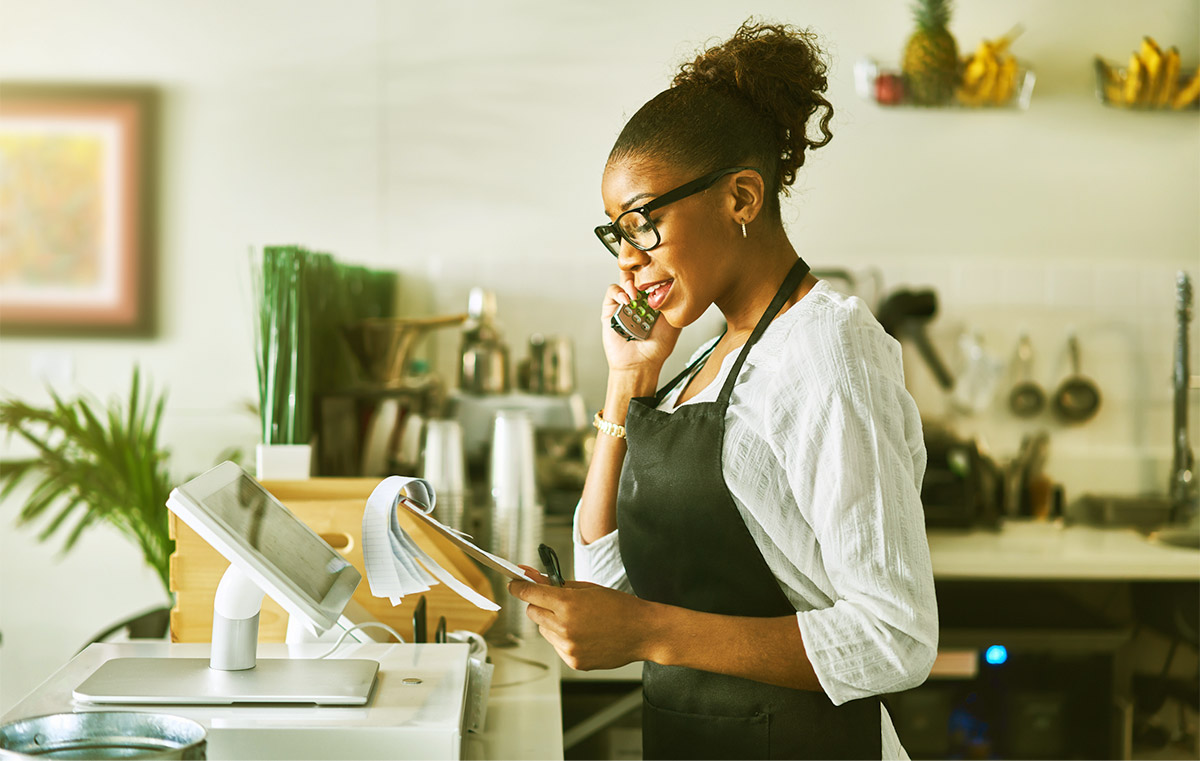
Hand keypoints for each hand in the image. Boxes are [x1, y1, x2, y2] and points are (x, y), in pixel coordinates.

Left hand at [508, 576, 655, 670]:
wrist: (642, 632)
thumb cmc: (618, 606)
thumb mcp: (587, 588)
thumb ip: (557, 584)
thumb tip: (532, 576)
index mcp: (568, 604)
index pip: (529, 594)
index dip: (518, 587)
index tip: (514, 584)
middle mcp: (564, 627)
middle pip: (532, 613)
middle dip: (539, 604)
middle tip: (555, 601)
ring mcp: (568, 647)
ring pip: (543, 630)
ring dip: (551, 622)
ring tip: (576, 620)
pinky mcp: (574, 661)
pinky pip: (556, 645)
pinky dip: (562, 639)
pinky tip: (583, 634)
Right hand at [600, 272, 679, 374]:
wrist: (641, 363)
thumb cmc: (657, 347)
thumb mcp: (675, 322)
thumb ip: (676, 304)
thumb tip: (679, 286)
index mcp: (653, 300)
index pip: (652, 277)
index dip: (654, 269)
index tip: (659, 267)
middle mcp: (638, 299)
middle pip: (637, 274)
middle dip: (641, 270)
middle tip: (646, 275)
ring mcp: (624, 303)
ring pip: (624, 279)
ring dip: (630, 281)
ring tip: (635, 293)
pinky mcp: (610, 310)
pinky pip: (612, 293)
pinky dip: (619, 293)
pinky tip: (626, 301)